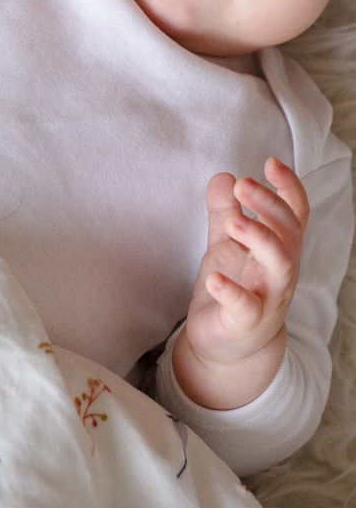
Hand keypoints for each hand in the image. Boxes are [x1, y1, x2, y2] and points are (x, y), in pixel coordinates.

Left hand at [183, 157, 309, 367]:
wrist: (227, 345)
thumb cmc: (234, 288)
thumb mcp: (226, 245)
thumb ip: (225, 211)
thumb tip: (223, 176)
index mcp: (276, 248)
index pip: (293, 214)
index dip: (288, 188)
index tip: (270, 162)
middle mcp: (279, 271)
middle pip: (287, 232)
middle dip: (269, 205)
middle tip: (244, 184)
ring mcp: (267, 297)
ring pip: (279, 265)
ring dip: (259, 239)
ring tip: (234, 222)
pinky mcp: (245, 322)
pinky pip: (245, 307)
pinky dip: (231, 292)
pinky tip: (214, 279)